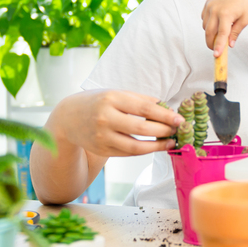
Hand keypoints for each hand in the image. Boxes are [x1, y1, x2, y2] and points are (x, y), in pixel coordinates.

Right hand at [48, 89, 182, 158]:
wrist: (68, 118)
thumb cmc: (97, 102)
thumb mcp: (116, 93)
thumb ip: (141, 100)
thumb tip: (167, 108)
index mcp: (111, 99)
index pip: (144, 109)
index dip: (164, 115)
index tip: (179, 119)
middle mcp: (105, 118)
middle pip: (141, 129)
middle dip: (163, 131)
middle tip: (177, 130)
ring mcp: (102, 136)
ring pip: (135, 147)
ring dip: (157, 146)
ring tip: (169, 142)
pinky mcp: (102, 150)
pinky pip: (128, 153)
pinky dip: (144, 150)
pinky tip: (154, 146)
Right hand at [201, 0, 247, 55]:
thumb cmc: (247, 7)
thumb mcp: (244, 21)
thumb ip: (235, 33)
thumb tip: (229, 45)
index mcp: (226, 13)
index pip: (221, 34)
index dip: (218, 46)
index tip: (216, 55)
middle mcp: (215, 9)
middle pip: (209, 32)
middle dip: (211, 43)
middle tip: (215, 50)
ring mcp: (210, 5)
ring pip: (205, 26)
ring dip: (211, 33)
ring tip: (221, 32)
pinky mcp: (208, 3)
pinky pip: (204, 18)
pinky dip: (209, 23)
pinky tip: (218, 22)